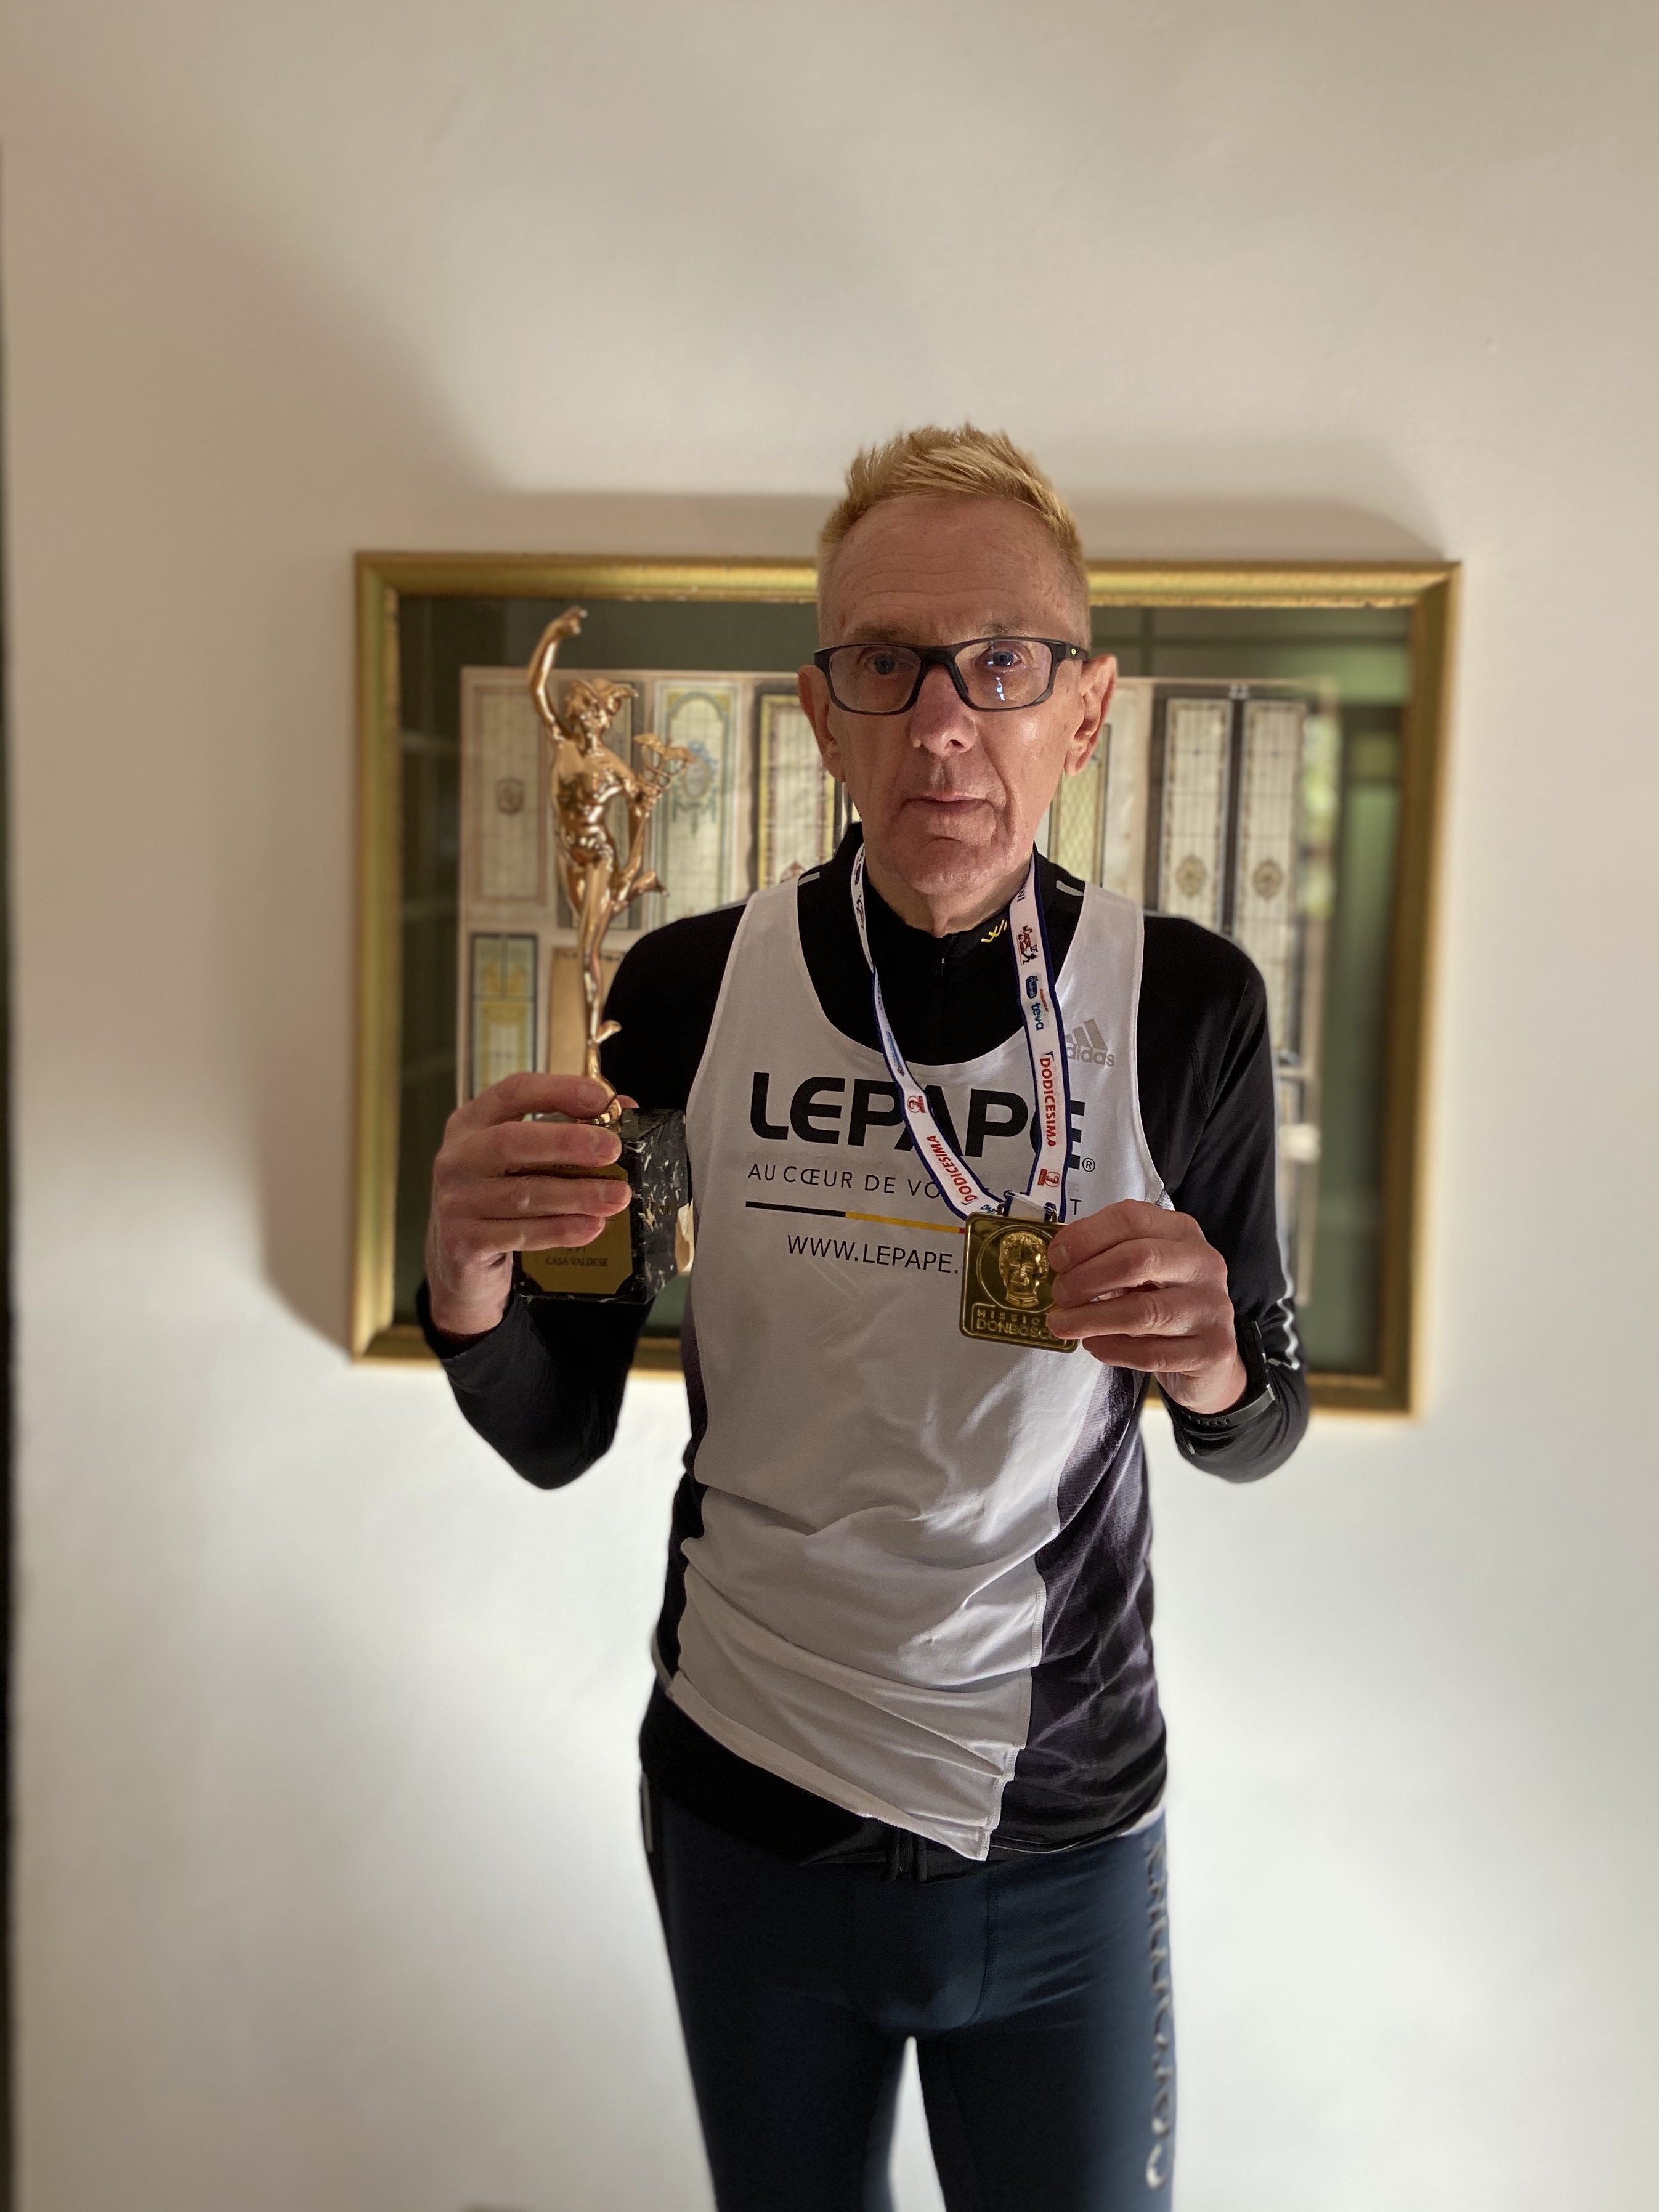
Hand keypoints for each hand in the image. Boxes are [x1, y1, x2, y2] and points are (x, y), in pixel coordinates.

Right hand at [425, 1072, 632, 1340]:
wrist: (459, 1258)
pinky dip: (560, 1231)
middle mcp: (457, 1157)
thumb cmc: (501, 1194)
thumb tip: (624, 1109)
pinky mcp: (463, 1242)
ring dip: (576, 1195)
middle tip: (612, 1149)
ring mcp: (456, 1201)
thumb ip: (567, 1129)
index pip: (512, 1092)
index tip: (601, 1098)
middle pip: (511, 1142)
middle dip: (567, 1143)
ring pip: (522, 1194)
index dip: (558, 1090)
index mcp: (472, 1122)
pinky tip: (592, 1227)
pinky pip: (519, 1235)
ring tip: (617, 1196)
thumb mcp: (524, 1158)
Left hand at [1045, 1200, 1247, 1413]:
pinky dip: (1112, 1349)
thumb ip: (1107, 1255)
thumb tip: (1058, 1257)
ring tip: (1061, 1323)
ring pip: (1143, 1311)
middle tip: (1059, 1294)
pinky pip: (1151, 1353)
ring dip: (1090, 1318)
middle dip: (1086, 1278)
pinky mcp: (1211, 1350)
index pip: (1131, 1219)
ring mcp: (1212, 1309)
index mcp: (1182, 1232)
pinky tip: (1093, 1345)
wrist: (1207, 1354)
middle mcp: (1203, 1264)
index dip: (1085, 1236)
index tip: (1056, 1259)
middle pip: (1138, 1259)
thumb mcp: (1141, 1268)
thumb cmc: (1162, 1301)